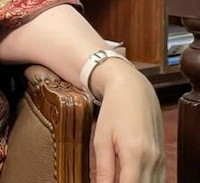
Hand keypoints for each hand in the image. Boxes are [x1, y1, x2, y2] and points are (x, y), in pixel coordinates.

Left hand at [90, 61, 164, 181]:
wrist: (133, 90)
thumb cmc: (113, 112)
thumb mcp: (101, 139)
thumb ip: (103, 168)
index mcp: (134, 154)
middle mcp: (152, 159)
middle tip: (110, 180)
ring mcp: (160, 159)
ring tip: (118, 178)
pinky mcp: (162, 157)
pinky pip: (158, 179)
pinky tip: (130, 179)